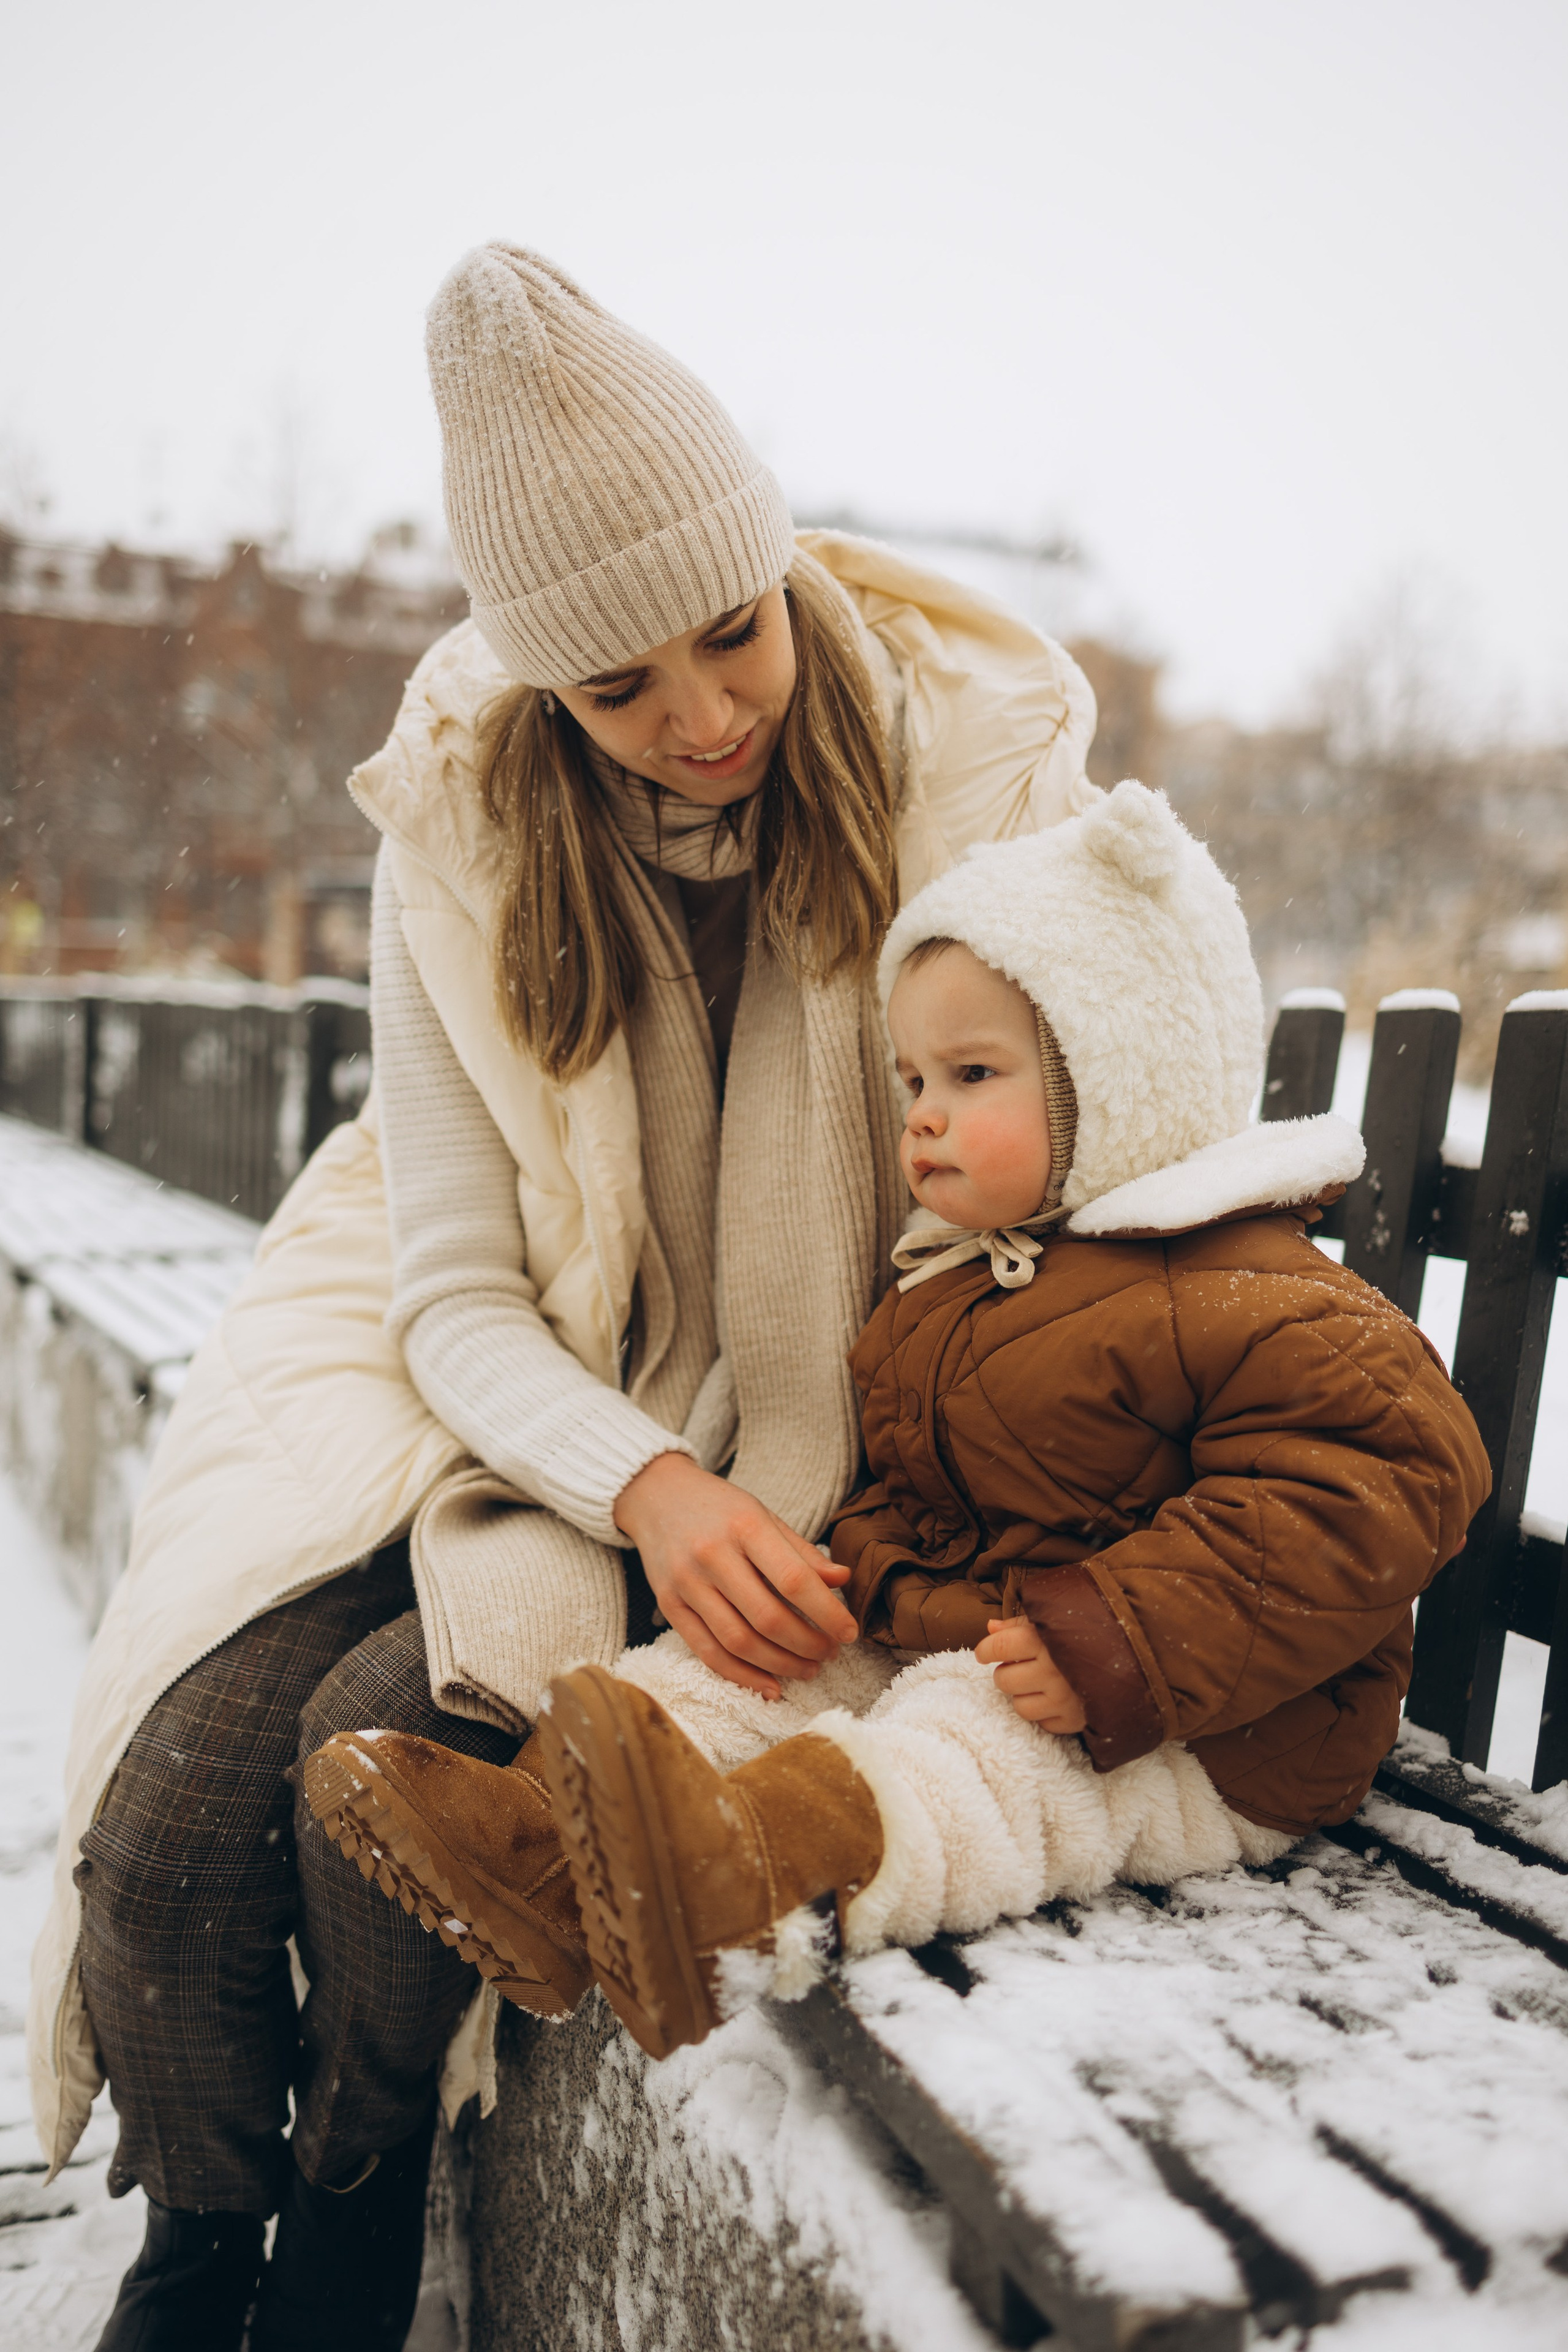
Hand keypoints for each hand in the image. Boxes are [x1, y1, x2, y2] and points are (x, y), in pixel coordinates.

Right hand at [613, 1452, 857, 1700]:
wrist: (657, 1496)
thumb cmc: (720, 1508)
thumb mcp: (764, 1516)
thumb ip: (801, 1552)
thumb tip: (843, 1580)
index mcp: (745, 1526)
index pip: (793, 1579)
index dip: (827, 1612)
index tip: (850, 1632)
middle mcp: (712, 1555)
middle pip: (767, 1617)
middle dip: (807, 1644)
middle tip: (830, 1653)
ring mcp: (686, 1583)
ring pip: (738, 1641)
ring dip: (780, 1664)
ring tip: (808, 1668)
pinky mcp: (668, 1605)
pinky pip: (707, 1652)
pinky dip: (741, 1675)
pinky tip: (770, 1685)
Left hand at [975, 1616, 1088, 1732]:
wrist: (1138, 1651)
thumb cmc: (1089, 1629)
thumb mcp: (1054, 1616)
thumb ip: (1019, 1623)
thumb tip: (989, 1628)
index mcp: (1044, 1640)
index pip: (998, 1648)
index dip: (986, 1649)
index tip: (985, 1652)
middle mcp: (1052, 1672)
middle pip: (1004, 1680)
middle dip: (1006, 1671)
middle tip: (1019, 1665)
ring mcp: (1064, 1699)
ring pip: (1019, 1706)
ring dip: (1022, 1694)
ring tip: (1036, 1682)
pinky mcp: (1075, 1720)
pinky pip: (1043, 1724)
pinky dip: (1044, 1712)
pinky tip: (1054, 1697)